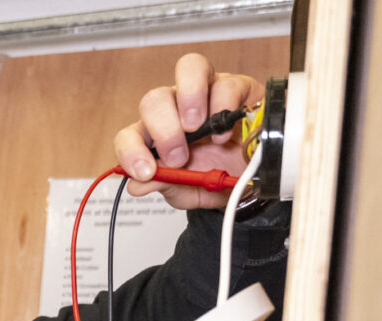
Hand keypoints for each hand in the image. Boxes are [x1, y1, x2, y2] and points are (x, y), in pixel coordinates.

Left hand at [114, 53, 265, 209]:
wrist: (251, 179)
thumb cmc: (213, 179)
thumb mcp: (187, 191)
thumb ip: (164, 184)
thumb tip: (137, 185)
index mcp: (156, 136)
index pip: (129, 135)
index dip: (131, 152)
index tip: (146, 172)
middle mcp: (176, 107)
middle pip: (154, 99)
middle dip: (164, 129)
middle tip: (179, 156)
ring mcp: (206, 92)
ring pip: (189, 68)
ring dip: (190, 98)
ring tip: (198, 128)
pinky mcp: (238, 87)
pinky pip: (227, 83)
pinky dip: (224, 106)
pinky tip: (225, 134)